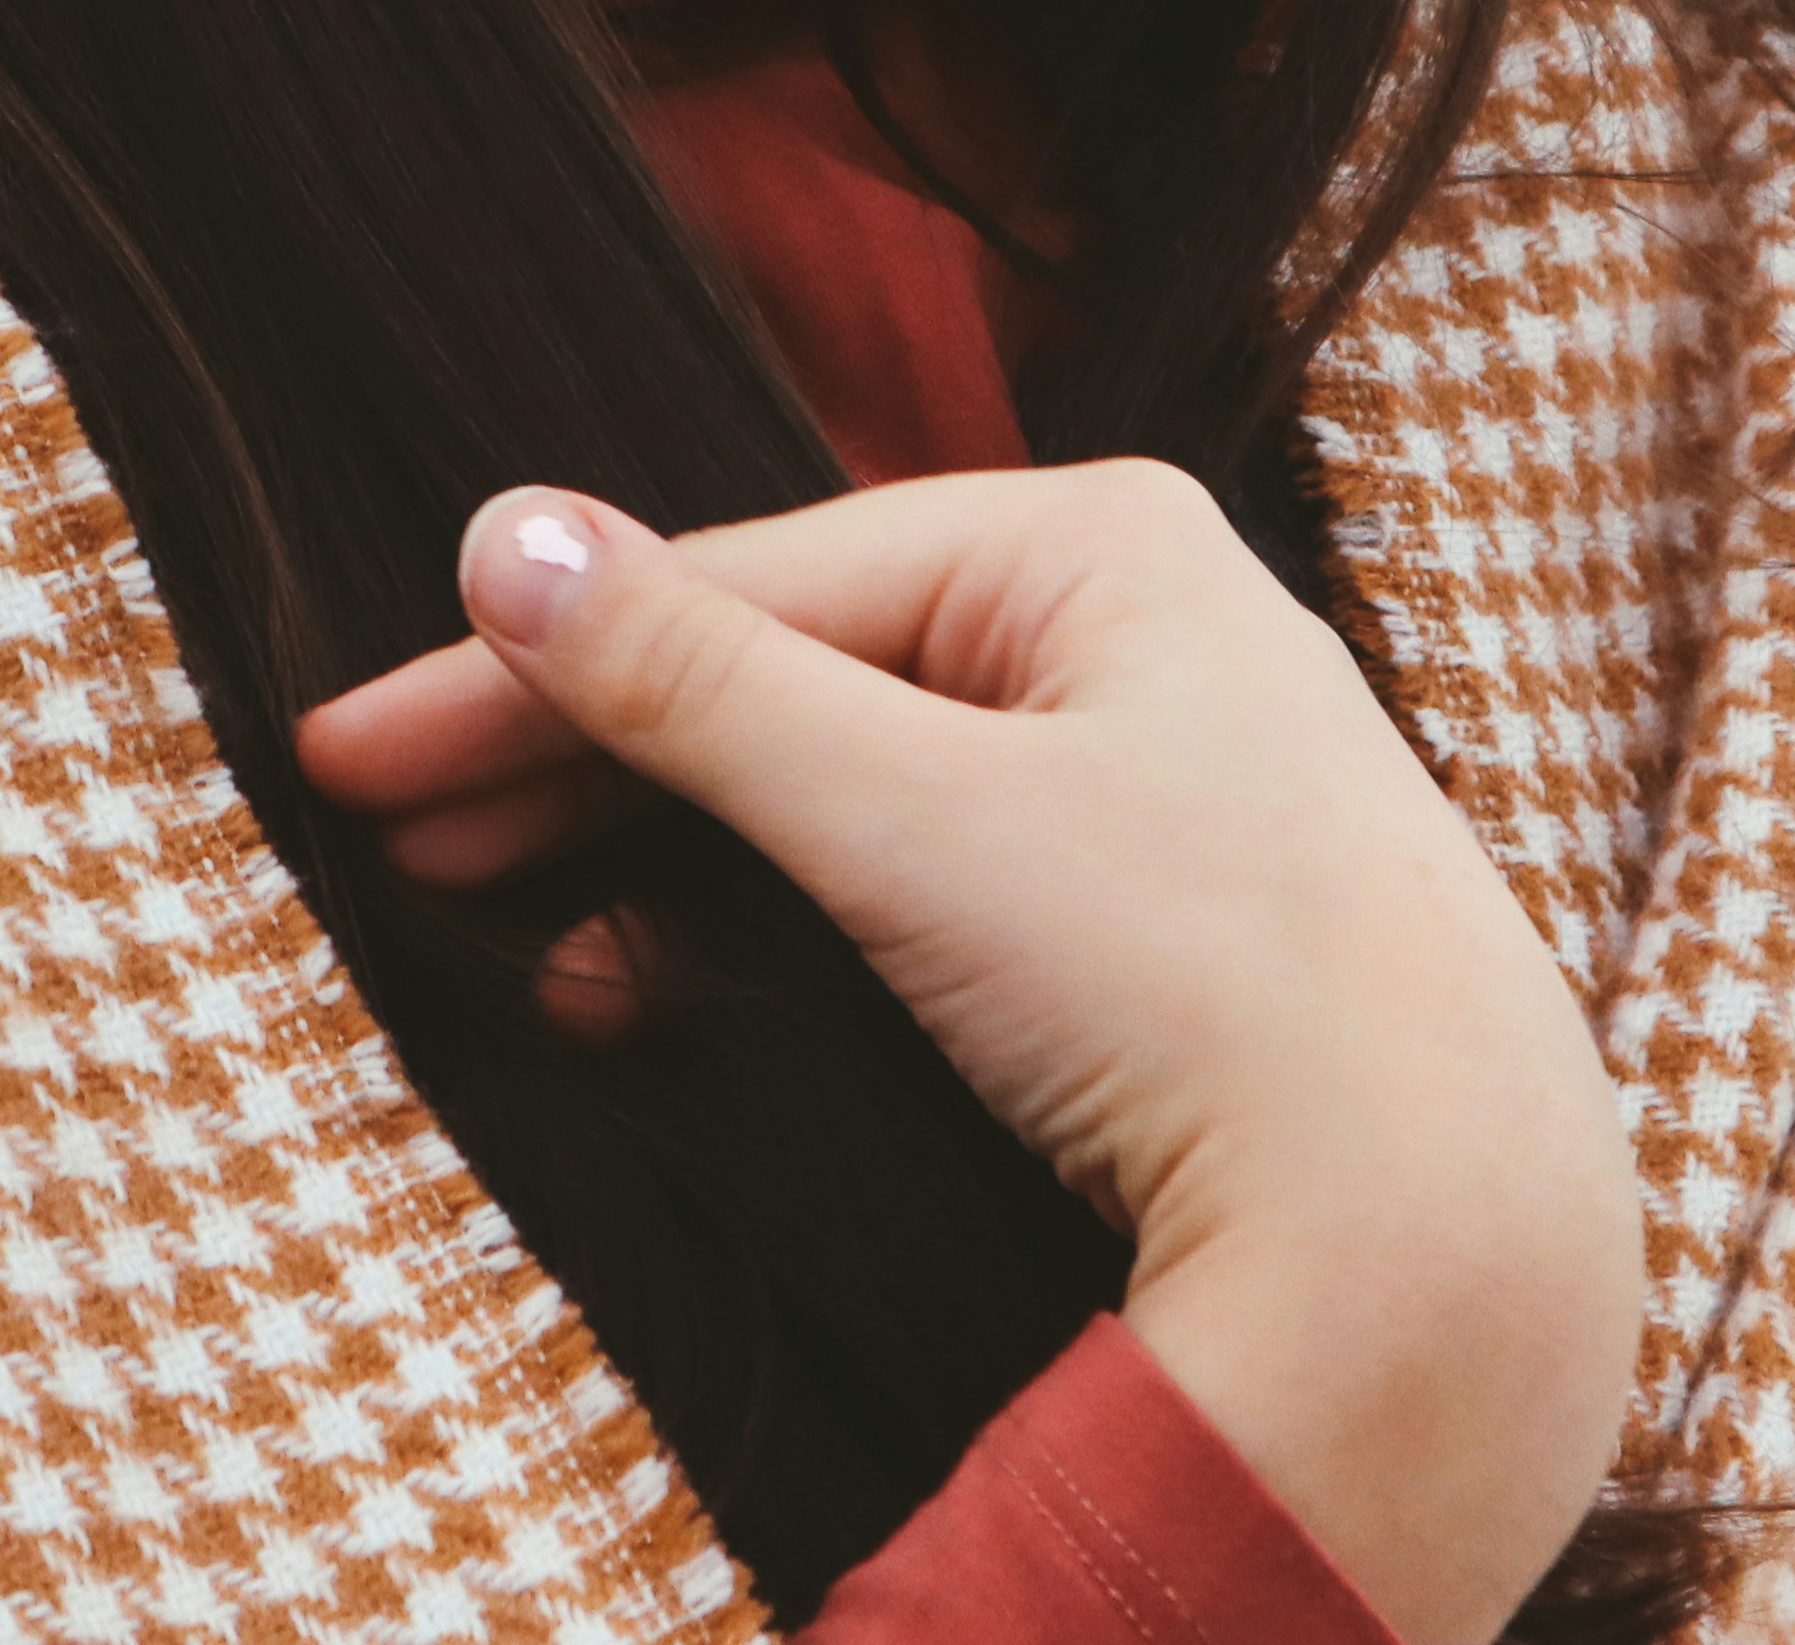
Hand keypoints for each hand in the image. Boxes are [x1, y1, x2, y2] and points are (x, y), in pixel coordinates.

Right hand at [295, 464, 1643, 1644]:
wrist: (1439, 1254)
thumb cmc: (1211, 996)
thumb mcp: (917, 819)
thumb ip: (696, 683)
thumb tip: (505, 539)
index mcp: (1099, 546)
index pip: (752, 577)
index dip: (534, 658)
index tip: (356, 739)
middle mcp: (1136, 628)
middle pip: (789, 671)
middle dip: (579, 757)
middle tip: (382, 820)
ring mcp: (1155, 774)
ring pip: (840, 787)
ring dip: (659, 857)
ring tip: (494, 925)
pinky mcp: (1155, 920)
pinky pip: (913, 884)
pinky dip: (771, 933)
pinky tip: (641, 994)